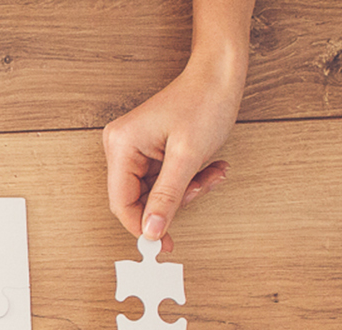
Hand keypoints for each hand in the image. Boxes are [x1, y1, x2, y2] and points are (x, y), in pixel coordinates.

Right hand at [102, 57, 243, 249]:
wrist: (219, 75)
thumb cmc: (203, 103)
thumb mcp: (187, 157)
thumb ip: (167, 197)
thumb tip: (151, 230)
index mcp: (121, 145)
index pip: (121, 202)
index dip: (142, 225)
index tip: (163, 242)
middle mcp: (122, 147)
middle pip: (139, 198)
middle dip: (174, 201)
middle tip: (200, 190)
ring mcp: (136, 148)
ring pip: (155, 192)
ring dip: (187, 190)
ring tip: (211, 173)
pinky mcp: (151, 149)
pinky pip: (165, 179)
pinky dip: (189, 180)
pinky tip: (209, 167)